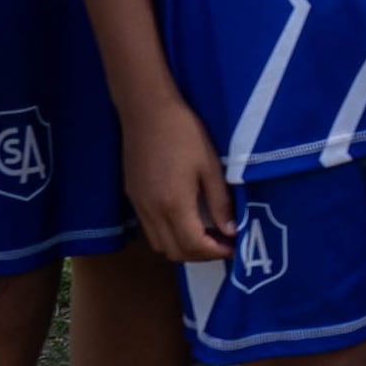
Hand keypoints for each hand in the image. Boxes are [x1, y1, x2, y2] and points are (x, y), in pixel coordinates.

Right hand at [119, 86, 235, 263]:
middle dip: (201, 255)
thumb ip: (220, 202)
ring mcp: (139, 205)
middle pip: (175, 253)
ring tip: (205, 234)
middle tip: (222, 243)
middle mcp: (152, 211)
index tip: (233, 247)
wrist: (146, 109)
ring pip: (160, 245)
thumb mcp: (209, 166)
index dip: (216, 253)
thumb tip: (231, 231)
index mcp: (173, 203)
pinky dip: (169, 235)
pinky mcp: (133, 197)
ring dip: (183, 247)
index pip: (194, 246)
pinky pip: (150, 229)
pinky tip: (185, 219)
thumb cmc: (183, 133)